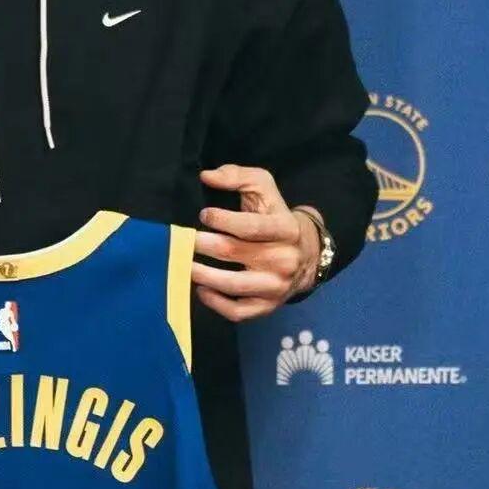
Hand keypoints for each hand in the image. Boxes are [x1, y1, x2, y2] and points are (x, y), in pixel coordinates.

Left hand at [192, 164, 320, 321]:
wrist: (307, 252)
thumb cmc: (275, 215)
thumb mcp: (263, 187)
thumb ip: (236, 176)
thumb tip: (206, 177)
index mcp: (286, 229)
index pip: (250, 226)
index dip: (222, 220)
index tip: (204, 215)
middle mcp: (284, 259)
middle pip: (233, 252)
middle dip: (202, 244)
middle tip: (181, 239)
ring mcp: (276, 286)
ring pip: (233, 284)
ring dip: (202, 274)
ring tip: (183, 263)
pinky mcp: (268, 306)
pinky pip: (238, 312)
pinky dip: (216, 303)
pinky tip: (201, 289)